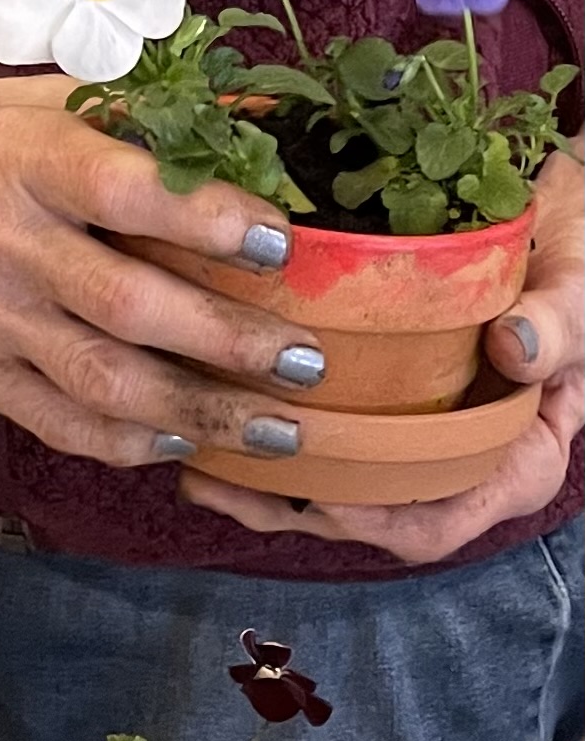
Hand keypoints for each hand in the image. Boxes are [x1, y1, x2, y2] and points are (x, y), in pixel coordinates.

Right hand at [0, 51, 323, 467]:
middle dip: (232, 342)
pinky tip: (183, 441)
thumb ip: (137, 114)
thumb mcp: (32, 99)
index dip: (212, 221)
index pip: (129, 193)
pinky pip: (56, 423)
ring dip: (201, 412)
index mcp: (23, 161)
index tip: (284, 246)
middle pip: (131, 307)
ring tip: (277, 427)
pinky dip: (126, 442)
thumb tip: (255, 123)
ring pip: (102, 383)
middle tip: (309, 361)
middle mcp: (1, 244)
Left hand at [183, 139, 583, 562]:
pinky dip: (269, 430)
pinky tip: (215, 408)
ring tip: (194, 459)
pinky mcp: (386, 403)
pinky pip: (325, 433)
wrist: (558, 216)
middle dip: (287, 507)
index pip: (436, 524)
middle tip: (217, 478)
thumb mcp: (582, 287)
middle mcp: (462, 465)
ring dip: (262, 481)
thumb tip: (518, 347)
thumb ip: (562, 323)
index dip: (371, 520)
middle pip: (365, 515)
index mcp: (518, 463)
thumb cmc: (581, 256)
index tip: (314, 493)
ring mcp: (420, 438)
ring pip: (332, 484)